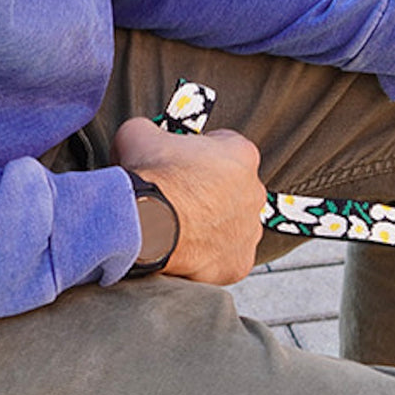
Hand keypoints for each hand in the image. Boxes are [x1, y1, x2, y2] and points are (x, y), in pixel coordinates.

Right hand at [111, 118, 265, 284]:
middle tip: (179, 197)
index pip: (226, 147)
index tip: (182, 162)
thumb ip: (152, 132)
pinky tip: (185, 250)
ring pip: (233, 226)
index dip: (200, 153)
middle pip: (233, 188)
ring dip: (212, 225)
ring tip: (179, 226)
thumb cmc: (150, 179)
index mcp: (242, 155)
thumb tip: (146, 137)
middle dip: (209, 192)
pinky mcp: (240, 262)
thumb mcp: (139, 134)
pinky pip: (227, 258)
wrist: (147, 225)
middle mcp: (255, 192)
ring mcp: (250, 231)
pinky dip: (209, 256)